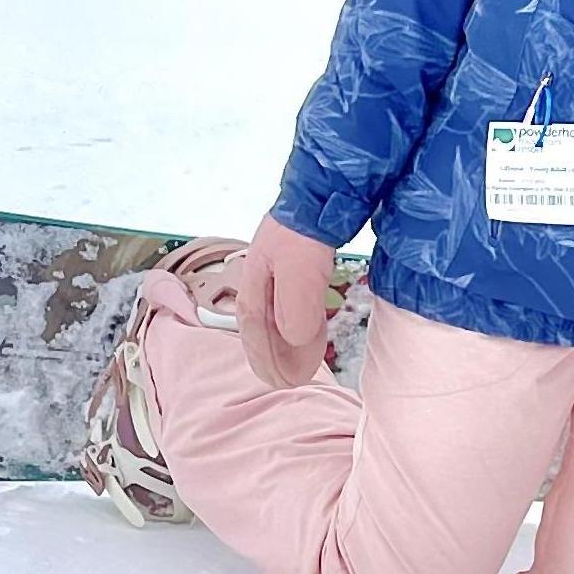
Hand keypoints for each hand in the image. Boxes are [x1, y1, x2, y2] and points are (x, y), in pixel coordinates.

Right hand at [236, 213, 340, 388]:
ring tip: (300, 364)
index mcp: (252, 288)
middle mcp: (259, 283)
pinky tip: (309, 330)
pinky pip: (290, 305)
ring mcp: (276, 273)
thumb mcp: (298, 273)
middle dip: (274, 357)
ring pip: (276, 319)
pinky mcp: (294, 265)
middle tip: (290, 381)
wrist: (320, 192)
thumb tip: (293, 343)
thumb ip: (294, 310)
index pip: (255, 335)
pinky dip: (298, 324)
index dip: (268, 360)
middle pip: (262, 330)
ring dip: (286, 344)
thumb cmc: (304, 232)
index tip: (282, 382)